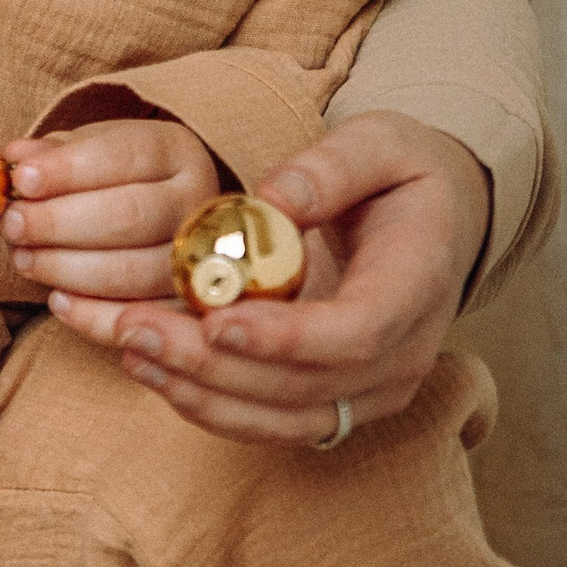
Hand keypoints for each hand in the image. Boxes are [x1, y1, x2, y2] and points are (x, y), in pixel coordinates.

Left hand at [4, 117, 220, 304]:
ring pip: (134, 273)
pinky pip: (141, 319)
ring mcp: (199, 258)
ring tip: (24, 258)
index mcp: (175, 151)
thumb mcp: (89, 149)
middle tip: (14, 224)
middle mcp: (198, 202)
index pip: (124, 156)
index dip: (68, 170)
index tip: (21, 179)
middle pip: (130, 216)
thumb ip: (54, 153)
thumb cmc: (115, 177)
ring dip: (67, 269)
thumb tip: (18, 157)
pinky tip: (56, 299)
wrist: (159, 209)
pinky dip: (93, 316)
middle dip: (59, 223)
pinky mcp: (189, 306)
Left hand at [102, 112, 490, 449]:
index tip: (217, 322)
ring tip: (129, 347)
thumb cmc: (401, 177)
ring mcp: (373, 391)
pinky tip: (152, 369)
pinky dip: (209, 405)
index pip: (358, 331)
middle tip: (135, 327)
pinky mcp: (338, 404)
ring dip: (199, 392)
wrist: (436, 226)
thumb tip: (274, 200)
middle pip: (305, 384)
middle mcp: (404, 354)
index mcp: (418, 283)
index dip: (287, 337)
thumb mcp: (381, 143)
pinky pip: (271, 423)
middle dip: (212, 365)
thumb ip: (333, 167)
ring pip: (281, 417)